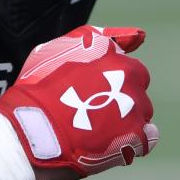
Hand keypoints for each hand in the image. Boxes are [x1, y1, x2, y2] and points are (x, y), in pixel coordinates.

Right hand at [0, 25, 157, 179]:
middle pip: (136, 88)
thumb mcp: (60, 48)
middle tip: (93, 111)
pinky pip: (148, 138)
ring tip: (98, 131)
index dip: (111, 79)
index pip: (128, 66)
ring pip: (142, 112)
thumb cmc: (38, 89)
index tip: (95, 92)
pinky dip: (134, 141)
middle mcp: (128, 76)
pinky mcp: (136, 135)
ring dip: (127, 120)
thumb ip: (101, 37)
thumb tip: (139, 35)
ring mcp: (134, 106)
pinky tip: (112, 144)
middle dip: (121, 97)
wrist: (30, 131)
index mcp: (111, 54)